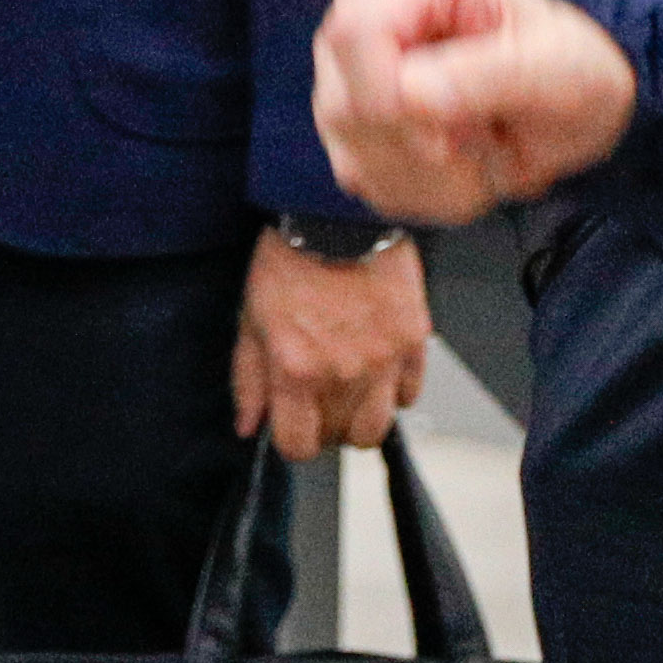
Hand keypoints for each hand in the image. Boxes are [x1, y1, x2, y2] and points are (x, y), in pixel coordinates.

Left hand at [227, 231, 431, 455]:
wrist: (334, 217)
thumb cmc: (287, 260)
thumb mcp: (249, 318)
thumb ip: (248, 378)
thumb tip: (248, 424)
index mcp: (296, 369)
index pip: (298, 444)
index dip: (292, 442)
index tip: (291, 428)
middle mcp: (342, 373)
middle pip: (340, 438)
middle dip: (324, 427)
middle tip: (316, 400)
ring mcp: (383, 361)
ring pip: (378, 427)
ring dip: (360, 419)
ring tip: (347, 392)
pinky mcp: (413, 343)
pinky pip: (409, 394)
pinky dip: (393, 392)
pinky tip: (376, 370)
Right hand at [311, 0, 637, 222]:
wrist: (571, 106)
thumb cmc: (572, 68)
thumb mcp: (566, 69)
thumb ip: (495, 75)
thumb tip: (409, 93)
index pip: (355, 31)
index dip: (387, 96)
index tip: (446, 136)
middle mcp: (368, 12)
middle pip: (344, 101)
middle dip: (421, 147)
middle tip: (490, 143)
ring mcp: (349, 68)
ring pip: (351, 145)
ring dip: (429, 175)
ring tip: (485, 151)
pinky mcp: (347, 119)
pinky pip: (359, 174)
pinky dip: (421, 190)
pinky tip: (461, 165)